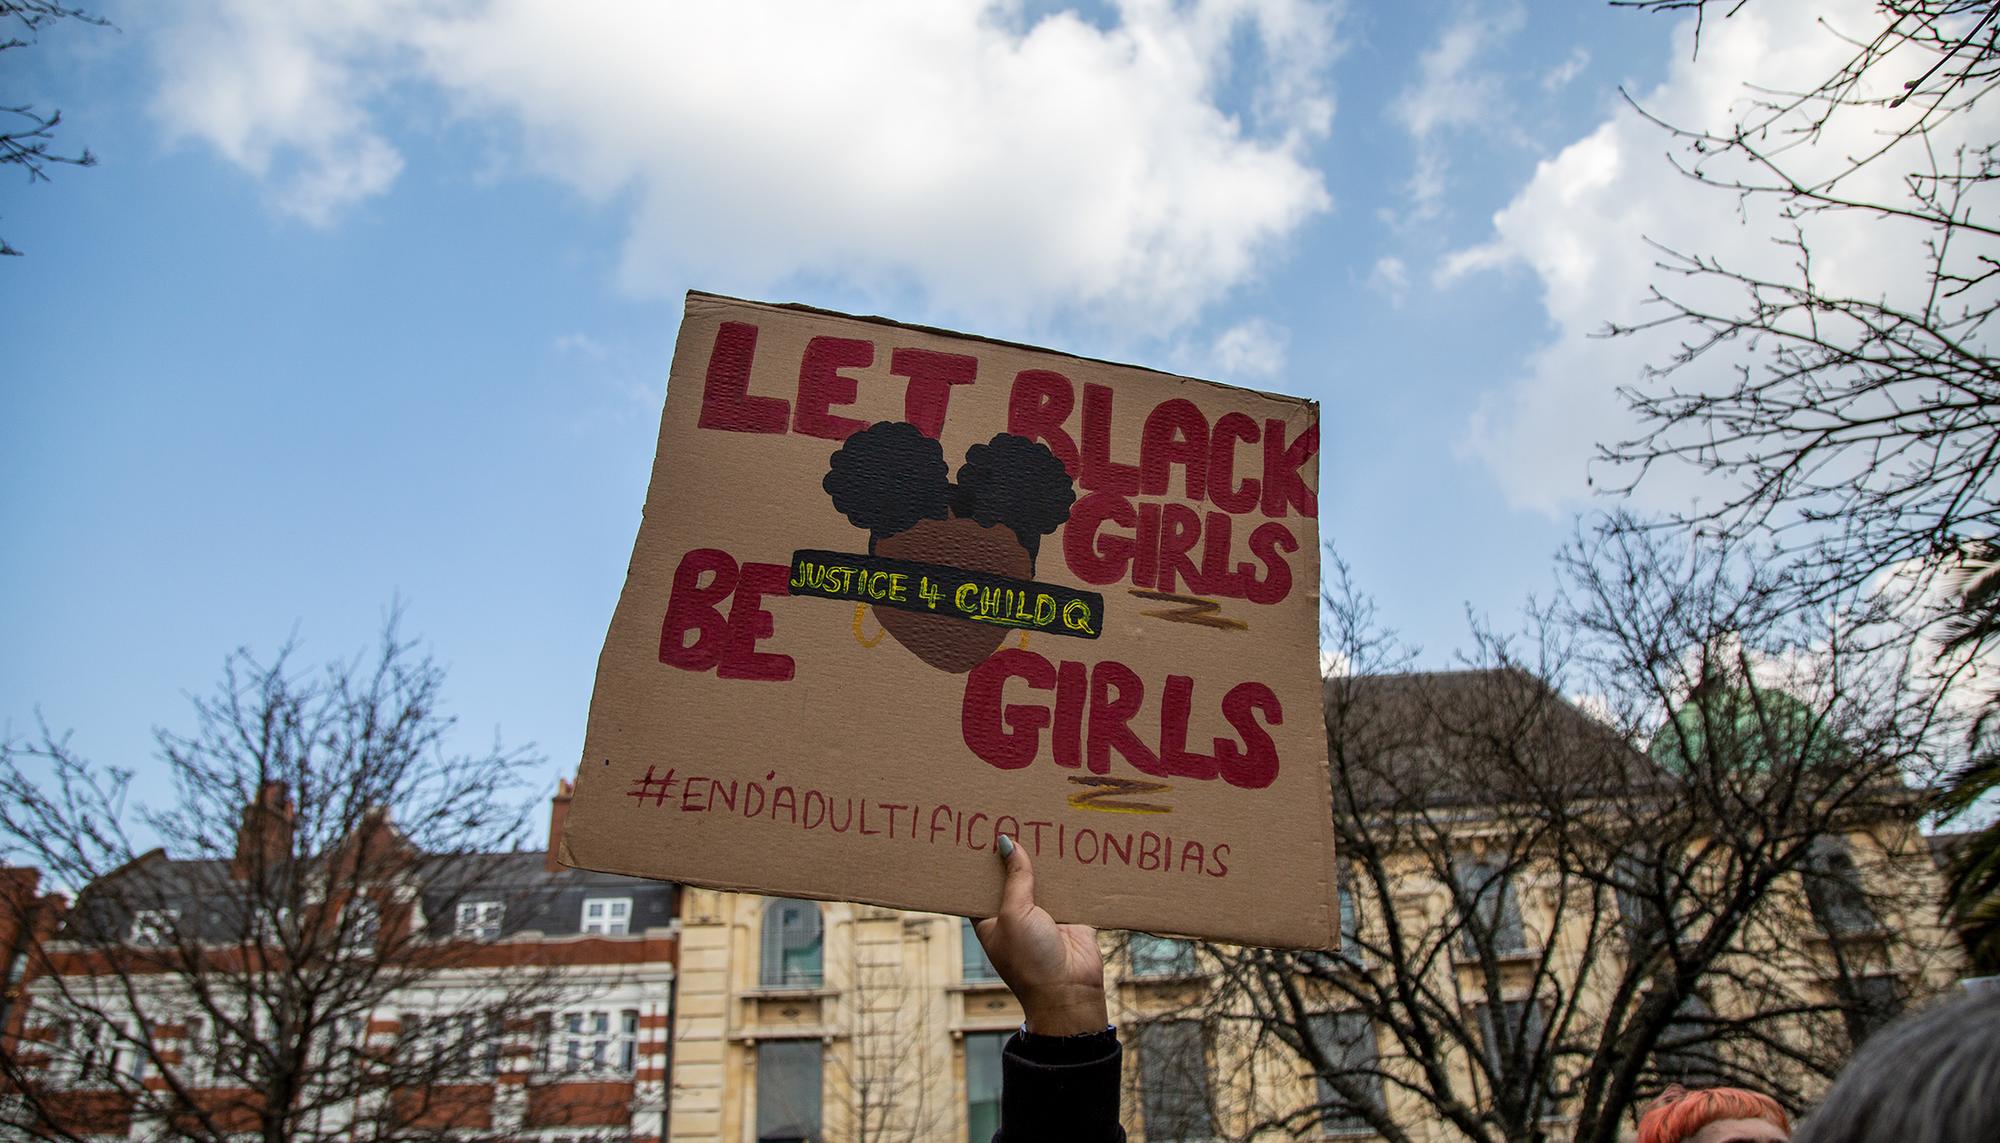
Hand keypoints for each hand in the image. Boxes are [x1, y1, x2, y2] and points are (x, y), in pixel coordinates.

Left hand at [974, 835, 1107, 1035]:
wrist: (1070, 992)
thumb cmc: (1030, 961)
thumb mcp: (1014, 914)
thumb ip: (1015, 878)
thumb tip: (1007, 842)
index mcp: (989, 918)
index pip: (980, 883)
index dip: (980, 859)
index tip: (978, 829)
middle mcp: (1015, 914)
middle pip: (1012, 875)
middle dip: (1015, 851)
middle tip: (1012, 814)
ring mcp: (1044, 914)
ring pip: (1042, 877)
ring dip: (1044, 857)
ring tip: (1042, 821)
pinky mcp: (1071, 914)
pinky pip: (1070, 885)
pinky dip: (1071, 869)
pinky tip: (1071, 842)